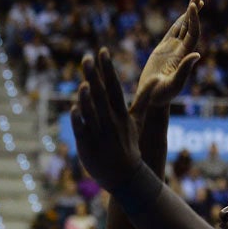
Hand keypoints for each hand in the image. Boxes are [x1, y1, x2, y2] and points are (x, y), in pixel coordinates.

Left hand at [70, 48, 141, 194]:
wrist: (126, 177)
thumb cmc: (129, 147)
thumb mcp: (136, 122)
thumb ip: (142, 101)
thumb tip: (154, 82)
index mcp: (121, 114)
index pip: (114, 87)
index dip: (108, 69)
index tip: (102, 51)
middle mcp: (111, 122)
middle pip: (101, 96)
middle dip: (94, 76)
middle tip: (86, 57)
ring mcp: (100, 134)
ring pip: (92, 113)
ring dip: (87, 99)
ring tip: (83, 83)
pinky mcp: (88, 146)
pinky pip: (82, 131)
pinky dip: (78, 120)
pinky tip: (73, 108)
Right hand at [131, 0, 203, 112]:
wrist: (151, 100)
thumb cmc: (161, 96)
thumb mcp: (173, 84)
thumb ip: (184, 70)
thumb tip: (197, 55)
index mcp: (184, 56)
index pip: (192, 33)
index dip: (193, 19)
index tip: (192, 5)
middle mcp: (180, 51)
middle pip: (191, 27)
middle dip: (194, 11)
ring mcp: (172, 50)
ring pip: (182, 28)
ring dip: (189, 14)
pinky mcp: (162, 51)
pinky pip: (172, 33)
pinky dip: (178, 23)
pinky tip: (183, 15)